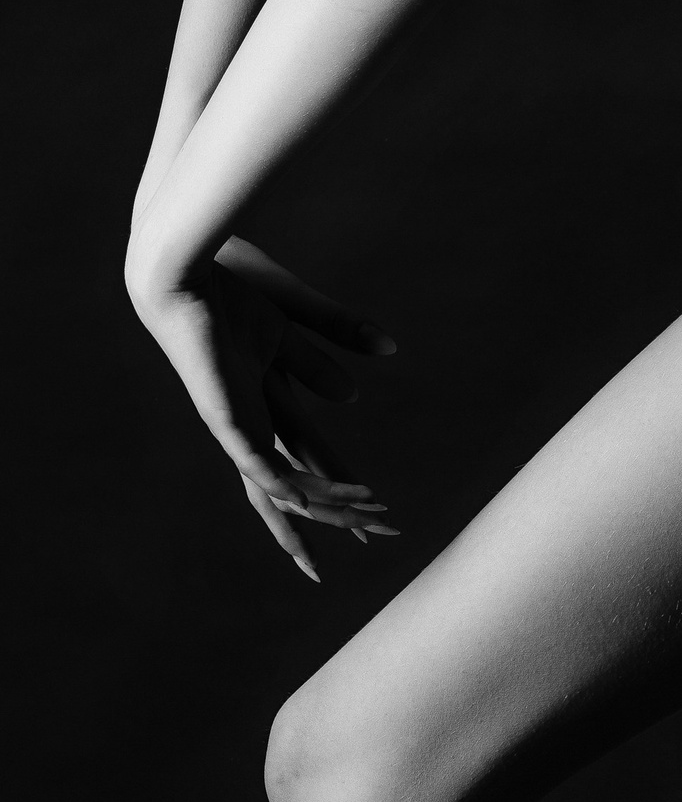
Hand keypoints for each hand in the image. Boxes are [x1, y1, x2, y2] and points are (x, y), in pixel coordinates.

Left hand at [126, 231, 398, 581]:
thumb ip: (327, 348)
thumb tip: (365, 379)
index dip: (342, 480)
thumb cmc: (227, 279)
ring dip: (330, 509)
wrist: (185, 265)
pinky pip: (266, 469)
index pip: (309, 453)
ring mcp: (237, 424)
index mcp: (263, 395)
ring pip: (286, 487)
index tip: (375, 503)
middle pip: (299, 481)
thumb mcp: (292, 318)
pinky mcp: (226, 419)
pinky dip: (300, 490)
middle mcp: (249, 419)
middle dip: (337, 513)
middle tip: (378, 536)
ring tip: (370, 524)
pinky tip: (327, 504)